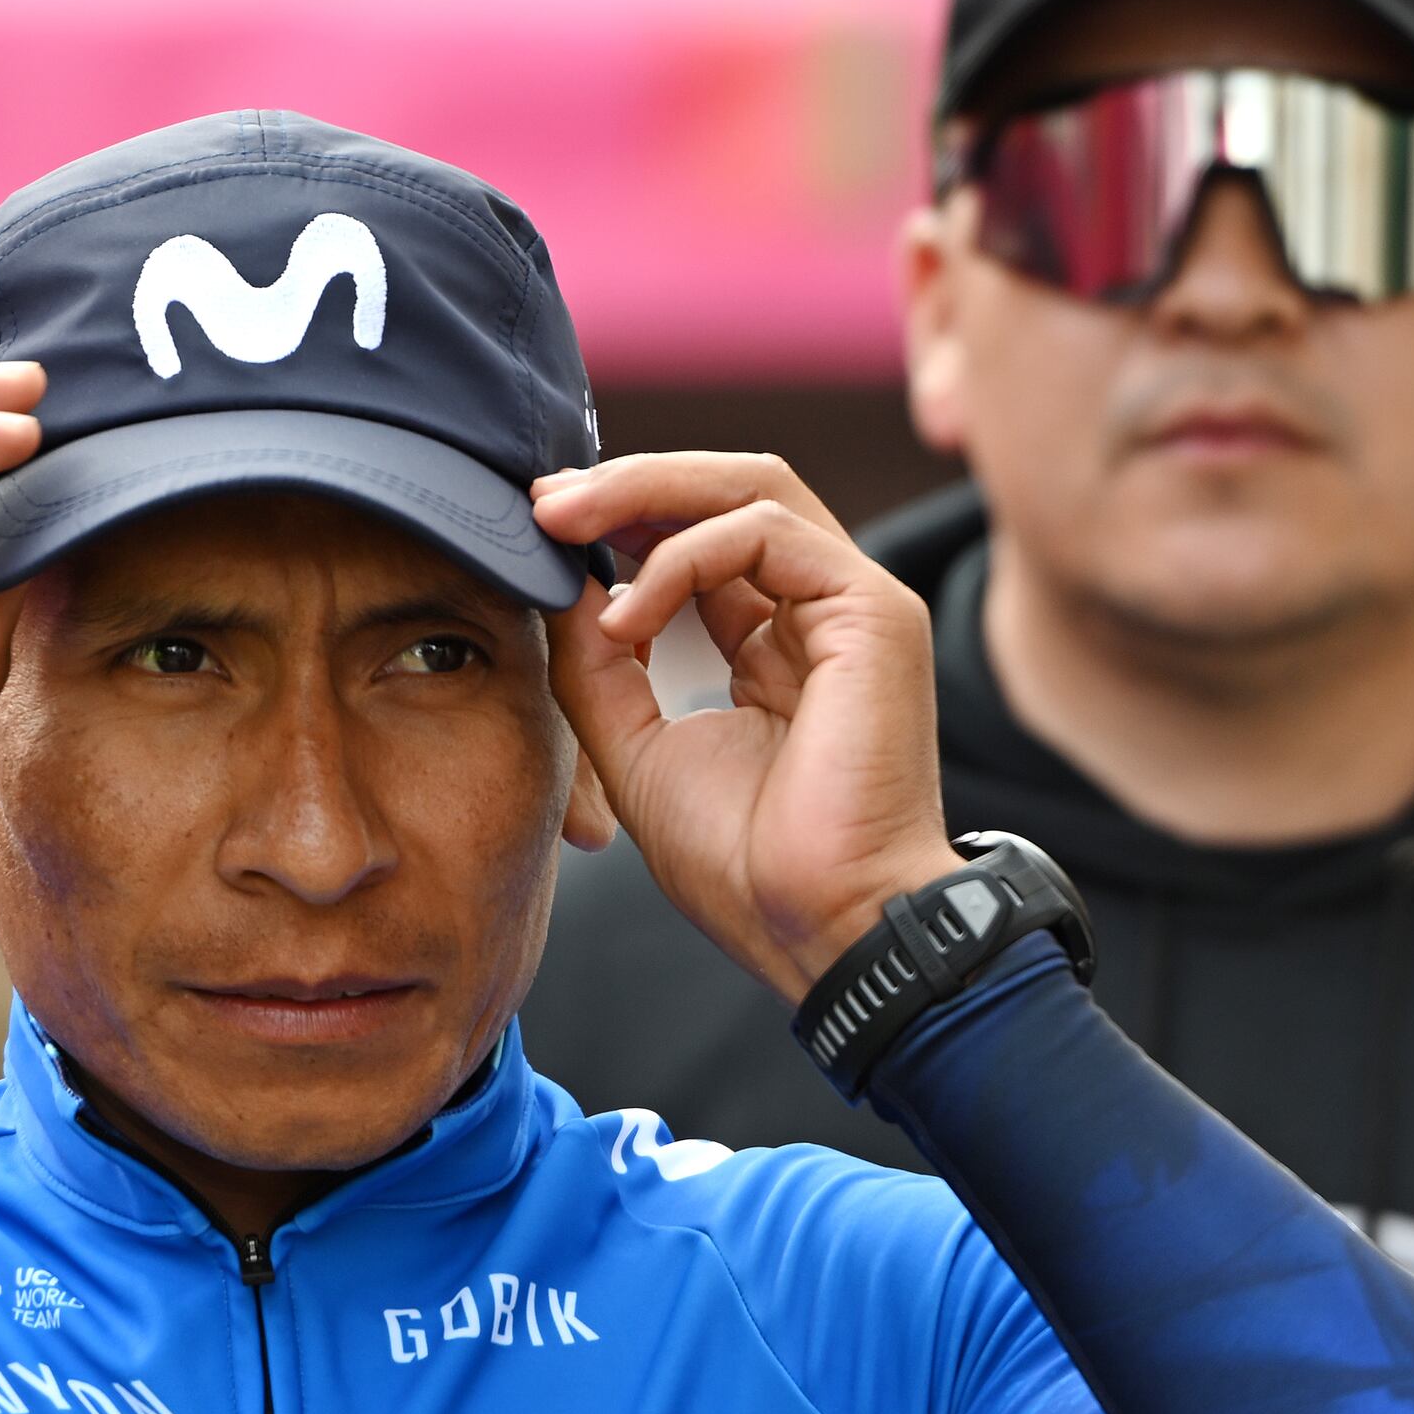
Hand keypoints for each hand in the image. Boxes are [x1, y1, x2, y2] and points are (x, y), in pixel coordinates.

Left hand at [536, 452, 962, 1004]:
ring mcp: (854, 606)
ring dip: (644, 493)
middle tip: (542, 501)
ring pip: (751, 487)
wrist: (823, 928)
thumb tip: (561, 586)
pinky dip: (682, 557)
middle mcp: (820, 615)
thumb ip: (600, 667)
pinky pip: (766, 532)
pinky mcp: (873, 611)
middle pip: (729, 493)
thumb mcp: (638, 750)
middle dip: (626, 486)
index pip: (702, 543)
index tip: (540, 529)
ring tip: (565, 522)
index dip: (622, 521)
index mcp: (777, 648)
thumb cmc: (747, 867)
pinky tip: (626, 614)